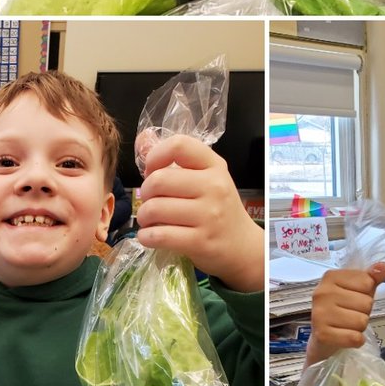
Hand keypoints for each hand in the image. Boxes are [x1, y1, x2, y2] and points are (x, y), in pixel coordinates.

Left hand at [136, 135, 263, 292]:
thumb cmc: (218, 208)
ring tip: (149, 220)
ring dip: (143, 216)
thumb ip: (176, 161)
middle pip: (159, 180)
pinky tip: (150, 235)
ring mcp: (209, 215)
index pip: (179, 145)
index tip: (152, 171)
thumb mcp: (206, 178)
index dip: (155, 156)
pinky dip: (146, 236)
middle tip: (150, 201)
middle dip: (144, 192)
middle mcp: (214, 187)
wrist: (242, 246)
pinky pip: (159, 235)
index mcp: (214, 165)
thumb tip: (142, 139)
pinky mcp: (201, 242)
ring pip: (155, 209)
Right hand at [306, 262, 384, 365]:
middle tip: (350, 314)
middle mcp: (323, 292)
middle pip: (366, 302)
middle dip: (363, 312)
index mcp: (331, 276)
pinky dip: (357, 340)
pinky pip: (354, 338)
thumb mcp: (359, 290)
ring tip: (347, 325)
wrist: (322, 336)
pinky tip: (347, 336)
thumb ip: (372, 277)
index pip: (367, 282)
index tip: (354, 298)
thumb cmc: (342, 308)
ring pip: (362, 321)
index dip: (366, 293)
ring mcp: (320, 313)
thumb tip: (384, 267)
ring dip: (360, 327)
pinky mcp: (322, 334)